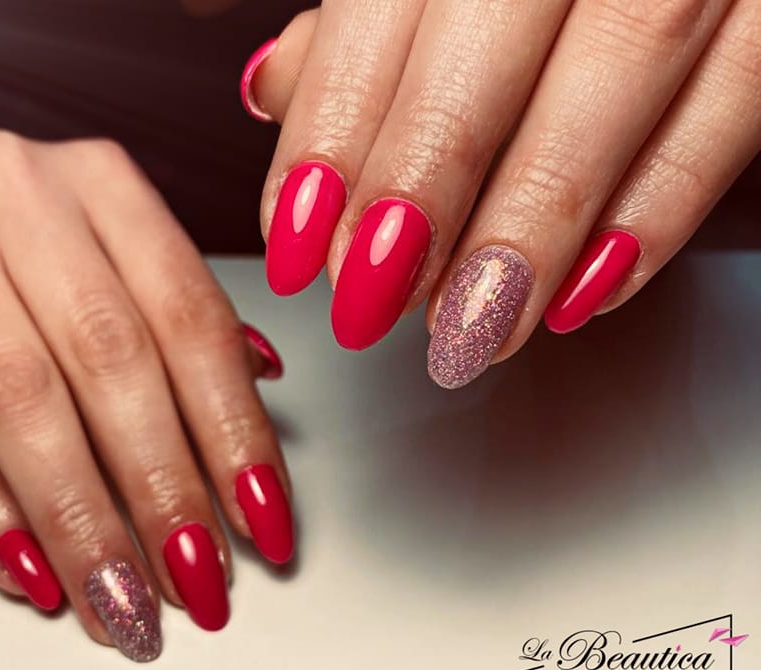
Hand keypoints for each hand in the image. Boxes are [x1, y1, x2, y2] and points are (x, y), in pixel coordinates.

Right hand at [0, 130, 291, 660]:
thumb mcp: (110, 247)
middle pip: (112, 363)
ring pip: (23, 403)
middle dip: (163, 489)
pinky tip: (34, 572)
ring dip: (81, 519)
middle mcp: (21, 199)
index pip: (191, 319)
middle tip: (197, 579)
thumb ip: (182, 312)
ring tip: (124, 600)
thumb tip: (264, 388)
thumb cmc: (19, 239)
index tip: (262, 520)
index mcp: (105, 182)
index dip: (233, 429)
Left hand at [242, 1, 760, 386]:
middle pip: (486, 47)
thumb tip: (269, 86)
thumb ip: (354, 22)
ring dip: (535, 221)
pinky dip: (662, 205)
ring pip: (620, 69)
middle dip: (421, 188)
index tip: (299, 246)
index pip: (378, 13)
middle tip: (372, 301)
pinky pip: (739, 96)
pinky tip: (588, 290)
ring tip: (472, 326)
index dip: (332, 138)